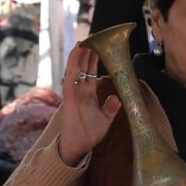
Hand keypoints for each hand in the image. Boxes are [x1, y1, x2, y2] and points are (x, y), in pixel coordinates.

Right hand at [56, 46, 121, 164]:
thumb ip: (110, 108)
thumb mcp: (105, 119)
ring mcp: (73, 96)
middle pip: (83, 68)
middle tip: (91, 38)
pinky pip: (69, 86)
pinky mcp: (68, 102)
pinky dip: (72, 74)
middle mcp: (80, 92)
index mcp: (88, 94)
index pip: (91, 72)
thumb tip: (117, 98)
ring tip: (81, 44)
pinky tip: (75, 64)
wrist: (78, 147)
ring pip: (74, 72)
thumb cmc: (89, 133)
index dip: (93, 59)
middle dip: (86, 53)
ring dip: (77, 58)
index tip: (98, 46)